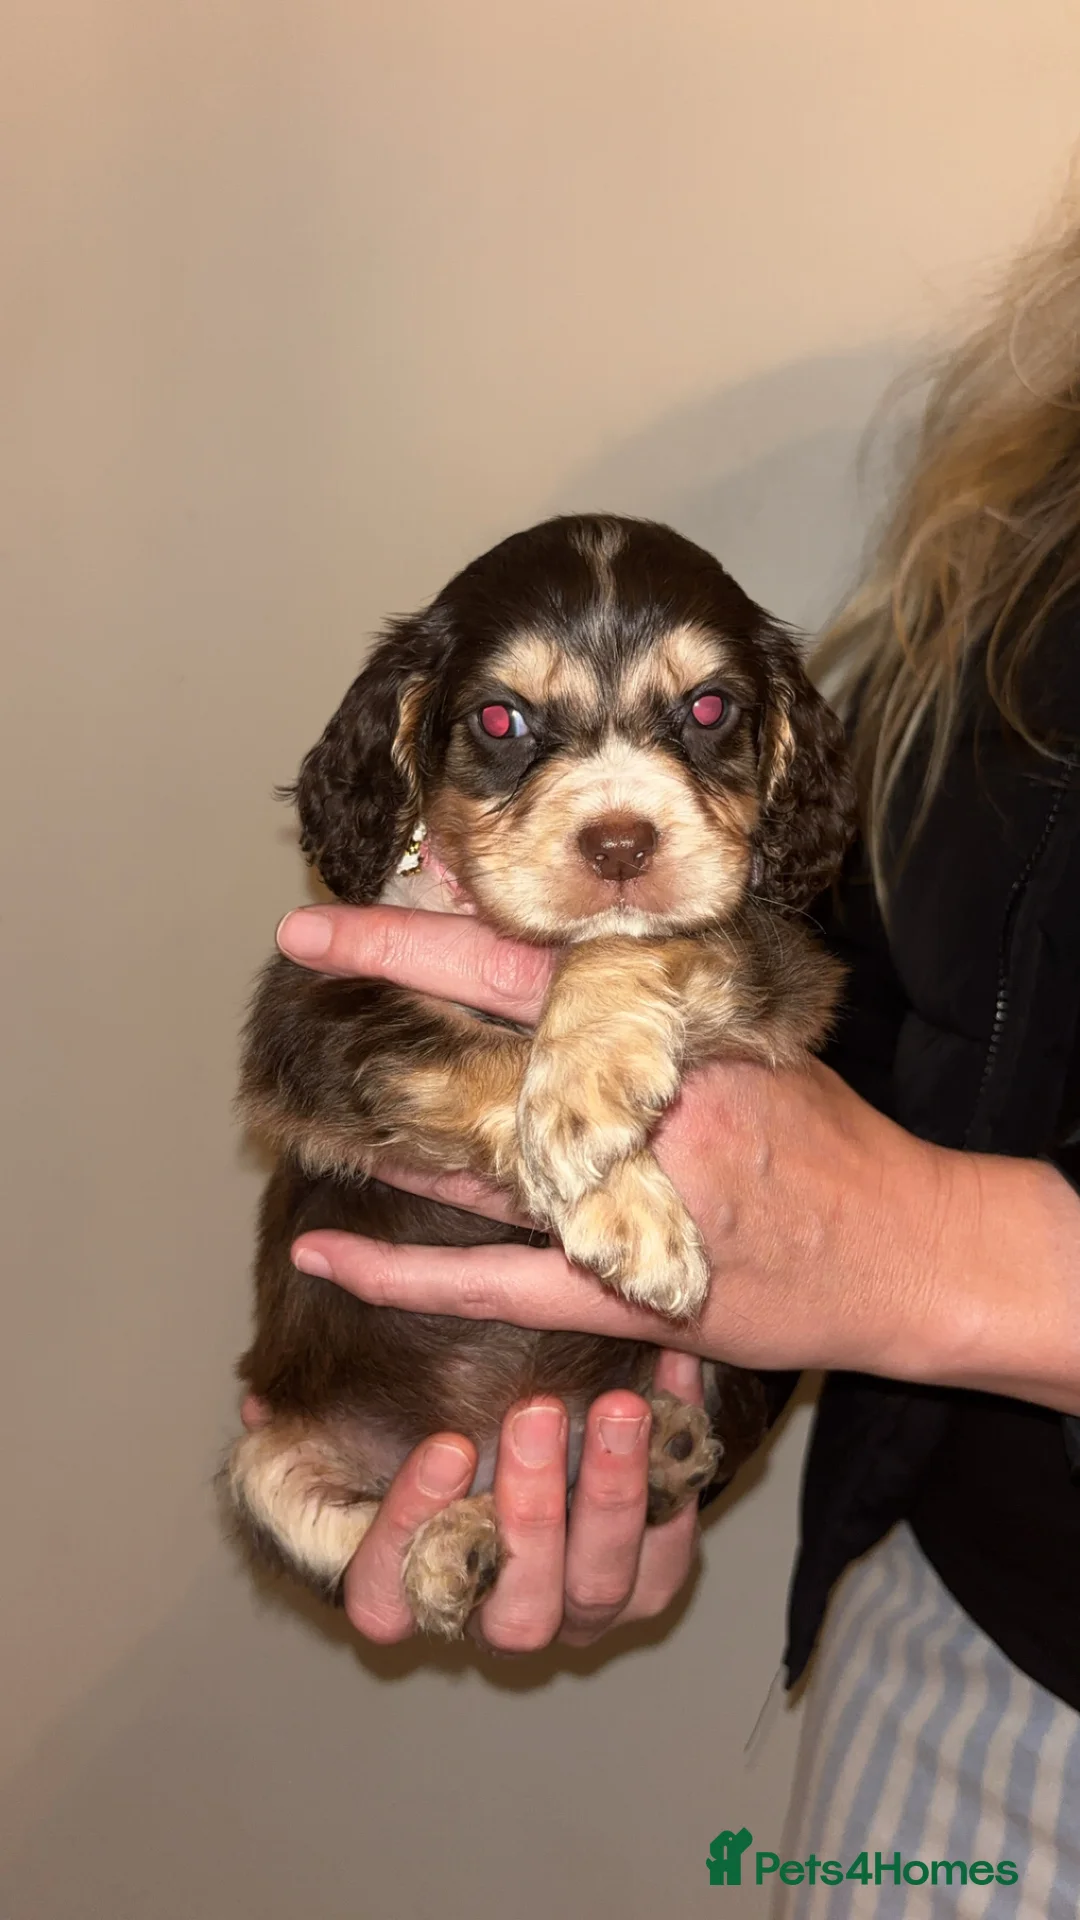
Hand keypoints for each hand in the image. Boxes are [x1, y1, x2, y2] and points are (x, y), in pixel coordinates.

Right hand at [242, 1348, 702, 1649]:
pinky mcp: (649, 1582)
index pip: (389, 1599)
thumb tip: (261, 1407)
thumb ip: (320, 1426)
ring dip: (612, 1493)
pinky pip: (671, 1542)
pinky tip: (676, 1381)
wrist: (556, 1433)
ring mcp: (581, 1610)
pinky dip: (677, 1465)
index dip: (412, 1533)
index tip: (443, 1446)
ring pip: (600, 1585)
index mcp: (420, 1591)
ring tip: (621, 1405)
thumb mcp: (377, 1429)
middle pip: (516, 1608)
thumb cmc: (447, 1436)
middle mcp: (500, 1618)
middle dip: (530, 1512)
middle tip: (537, 1413)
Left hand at [277, 903, 1079, 1413]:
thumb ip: (662, 1009)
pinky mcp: (623, 1284)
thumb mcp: (757, 1042)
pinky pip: (489, 1277)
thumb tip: (564, 952)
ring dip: (382, 1124)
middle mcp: (644, 1105)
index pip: (538, 961)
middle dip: (392, 985)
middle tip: (303, 943)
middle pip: (490, 1039)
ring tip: (299, 1093)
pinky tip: (325, 1245)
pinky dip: (400, 1266)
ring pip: (475, 1154)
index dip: (442, 923)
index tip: (370, 885)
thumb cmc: (830, 1140)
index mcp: (681, 1033)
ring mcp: (627, 1199)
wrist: (910, 1252)